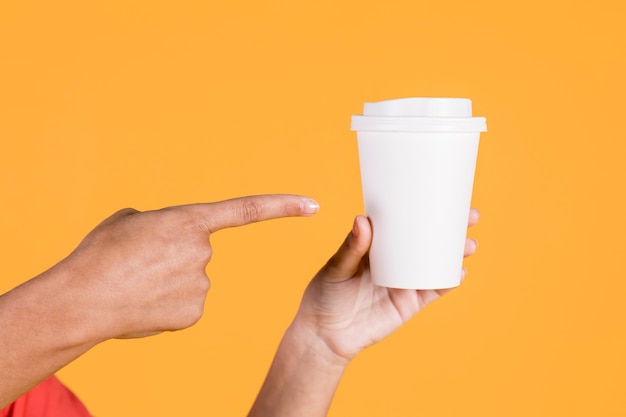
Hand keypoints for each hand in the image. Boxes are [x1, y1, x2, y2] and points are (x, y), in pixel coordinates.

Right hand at [54, 194, 319, 340]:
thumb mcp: (128, 221)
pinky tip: (145, 304)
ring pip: (192, 279)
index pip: (246, 210)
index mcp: (188, 221)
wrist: (81, 300)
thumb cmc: (99, 255)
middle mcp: (203, 252)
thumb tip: (166, 239)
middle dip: (174, 255)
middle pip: (200, 251)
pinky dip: (168, 304)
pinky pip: (187, 303)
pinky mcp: (194, 313)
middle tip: (140, 264)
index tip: (313, 205)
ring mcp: (202, 285)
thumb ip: (159, 223)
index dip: (282, 206)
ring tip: (137, 284)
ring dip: (169, 281)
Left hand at [293, 209, 479, 362]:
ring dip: (455, 252)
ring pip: (436, 262)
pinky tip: (460, 271)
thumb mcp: (336, 267)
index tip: (444, 194)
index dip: (425, 208)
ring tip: (469, 244)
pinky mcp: (409, 303)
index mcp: (378, 245)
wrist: (325, 335)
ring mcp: (404, 281)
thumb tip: (363, 220)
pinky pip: (433, 290)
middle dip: (452, 227)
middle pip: (428, 239)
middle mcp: (395, 260)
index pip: (405, 222)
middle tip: (470, 216)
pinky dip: (448, 281)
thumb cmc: (325, 295)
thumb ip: (351, 247)